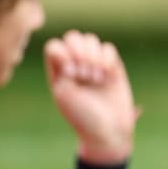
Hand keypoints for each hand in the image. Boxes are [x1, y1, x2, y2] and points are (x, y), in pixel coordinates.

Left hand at [44, 31, 136, 164]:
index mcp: (58, 72)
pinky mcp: (112, 67)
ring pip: (91, 39)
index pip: (55, 46)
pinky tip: (107, 75)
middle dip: (80, 51)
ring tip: (96, 77)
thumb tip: (72, 49)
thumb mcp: (63, 93)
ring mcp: (94, 64)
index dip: (63, 53)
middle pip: (73, 37)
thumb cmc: (82, 117)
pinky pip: (108, 48)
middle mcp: (75, 65)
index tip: (71, 73)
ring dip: (94, 55)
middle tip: (85, 73)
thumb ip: (61, 67)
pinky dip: (107, 58)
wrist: (108, 131)